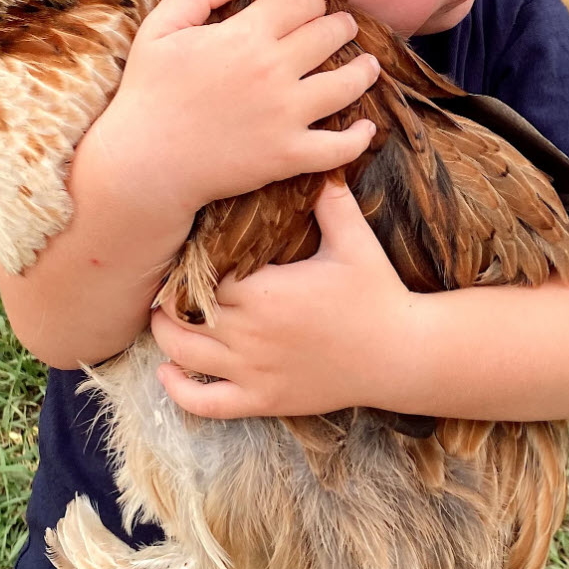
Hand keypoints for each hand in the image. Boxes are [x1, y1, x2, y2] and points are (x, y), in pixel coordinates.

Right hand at [93, 0, 379, 219]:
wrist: (144, 163)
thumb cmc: (147, 94)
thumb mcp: (159, 29)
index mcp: (245, 34)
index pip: (300, 4)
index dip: (311, 2)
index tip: (313, 7)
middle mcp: (274, 70)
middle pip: (329, 36)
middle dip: (341, 28)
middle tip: (345, 29)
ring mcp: (286, 114)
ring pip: (347, 84)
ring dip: (364, 71)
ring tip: (368, 67)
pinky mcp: (289, 155)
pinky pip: (340, 146)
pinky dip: (360, 137)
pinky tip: (367, 127)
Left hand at [151, 182, 417, 417]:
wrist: (402, 354)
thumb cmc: (377, 293)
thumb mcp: (355, 240)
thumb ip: (331, 201)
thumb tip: (319, 163)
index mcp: (264, 290)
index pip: (200, 274)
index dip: (187, 265)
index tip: (186, 255)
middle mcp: (250, 332)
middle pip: (181, 312)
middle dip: (170, 297)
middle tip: (169, 283)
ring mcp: (253, 370)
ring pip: (182, 353)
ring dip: (165, 335)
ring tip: (166, 317)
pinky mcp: (262, 400)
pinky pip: (205, 404)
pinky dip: (178, 390)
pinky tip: (168, 371)